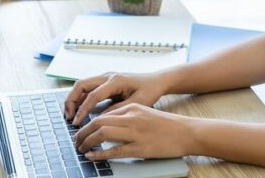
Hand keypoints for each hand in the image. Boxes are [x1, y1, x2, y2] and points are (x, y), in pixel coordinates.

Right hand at [63, 72, 169, 125]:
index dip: (83, 110)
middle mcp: (108, 76)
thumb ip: (118, 110)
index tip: (77, 122)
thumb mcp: (136, 103)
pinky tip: (78, 110)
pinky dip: (80, 98)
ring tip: (70, 115)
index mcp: (115, 80)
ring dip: (73, 99)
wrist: (156, 81)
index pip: (93, 95)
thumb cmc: (150, 91)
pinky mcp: (105, 81)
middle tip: (68, 117)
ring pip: (82, 85)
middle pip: (81, 85)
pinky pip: (88, 88)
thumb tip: (99, 119)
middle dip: (71, 101)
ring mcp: (105, 77)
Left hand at [74, 103, 196, 159]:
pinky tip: (92, 156)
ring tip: (82, 149)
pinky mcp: (140, 148)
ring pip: (103, 134)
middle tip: (77, 141)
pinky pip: (114, 150)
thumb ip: (127, 117)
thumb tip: (107, 127)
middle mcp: (132, 118)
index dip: (87, 124)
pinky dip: (100, 154)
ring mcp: (135, 133)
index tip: (81, 132)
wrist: (187, 132)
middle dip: (83, 133)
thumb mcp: (145, 113)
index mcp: (132, 108)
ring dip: (88, 142)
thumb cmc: (167, 125)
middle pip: (98, 122)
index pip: (102, 114)